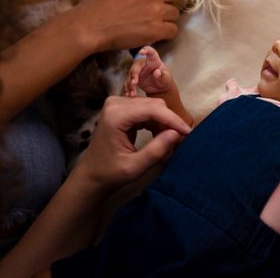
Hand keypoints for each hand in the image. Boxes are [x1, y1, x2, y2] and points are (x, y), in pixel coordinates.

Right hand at [70, 0, 183, 53]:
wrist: (88, 26)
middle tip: (157, 11)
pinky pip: (173, 30)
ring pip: (175, 13)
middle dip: (169, 2)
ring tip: (152, 24)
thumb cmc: (98, 5)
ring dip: (166, 19)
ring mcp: (155, 10)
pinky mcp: (156, 29)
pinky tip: (154, 34)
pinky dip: (165, 34)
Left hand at [75, 96, 190, 191]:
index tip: (188, 133)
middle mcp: (116, 103)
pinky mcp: (122, 108)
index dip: (173, 120)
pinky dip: (156, 123)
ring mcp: (118, 104)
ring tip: (167, 143)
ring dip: (164, 124)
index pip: (153, 109)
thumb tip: (177, 134)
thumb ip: (156, 150)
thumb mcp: (134, 167)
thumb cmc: (110, 174)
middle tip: (177, 142)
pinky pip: (147, 110)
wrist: (91, 175)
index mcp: (116, 115)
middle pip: (154, 105)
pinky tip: (158, 137)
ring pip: (153, 107)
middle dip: (169, 122)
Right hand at [124, 46, 172, 96]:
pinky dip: (127, 89)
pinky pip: (128, 83)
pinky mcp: (133, 78)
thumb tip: (157, 72)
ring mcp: (137, 70)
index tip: (141, 52)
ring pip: (130, 75)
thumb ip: (163, 75)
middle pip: (136, 65)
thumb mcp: (167, 78)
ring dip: (130, 84)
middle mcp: (143, 62)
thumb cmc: (165, 79)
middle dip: (134, 74)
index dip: (145, 50)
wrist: (160, 87)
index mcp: (153, 58)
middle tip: (134, 83)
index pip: (150, 51)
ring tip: (132, 93)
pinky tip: (128, 95)